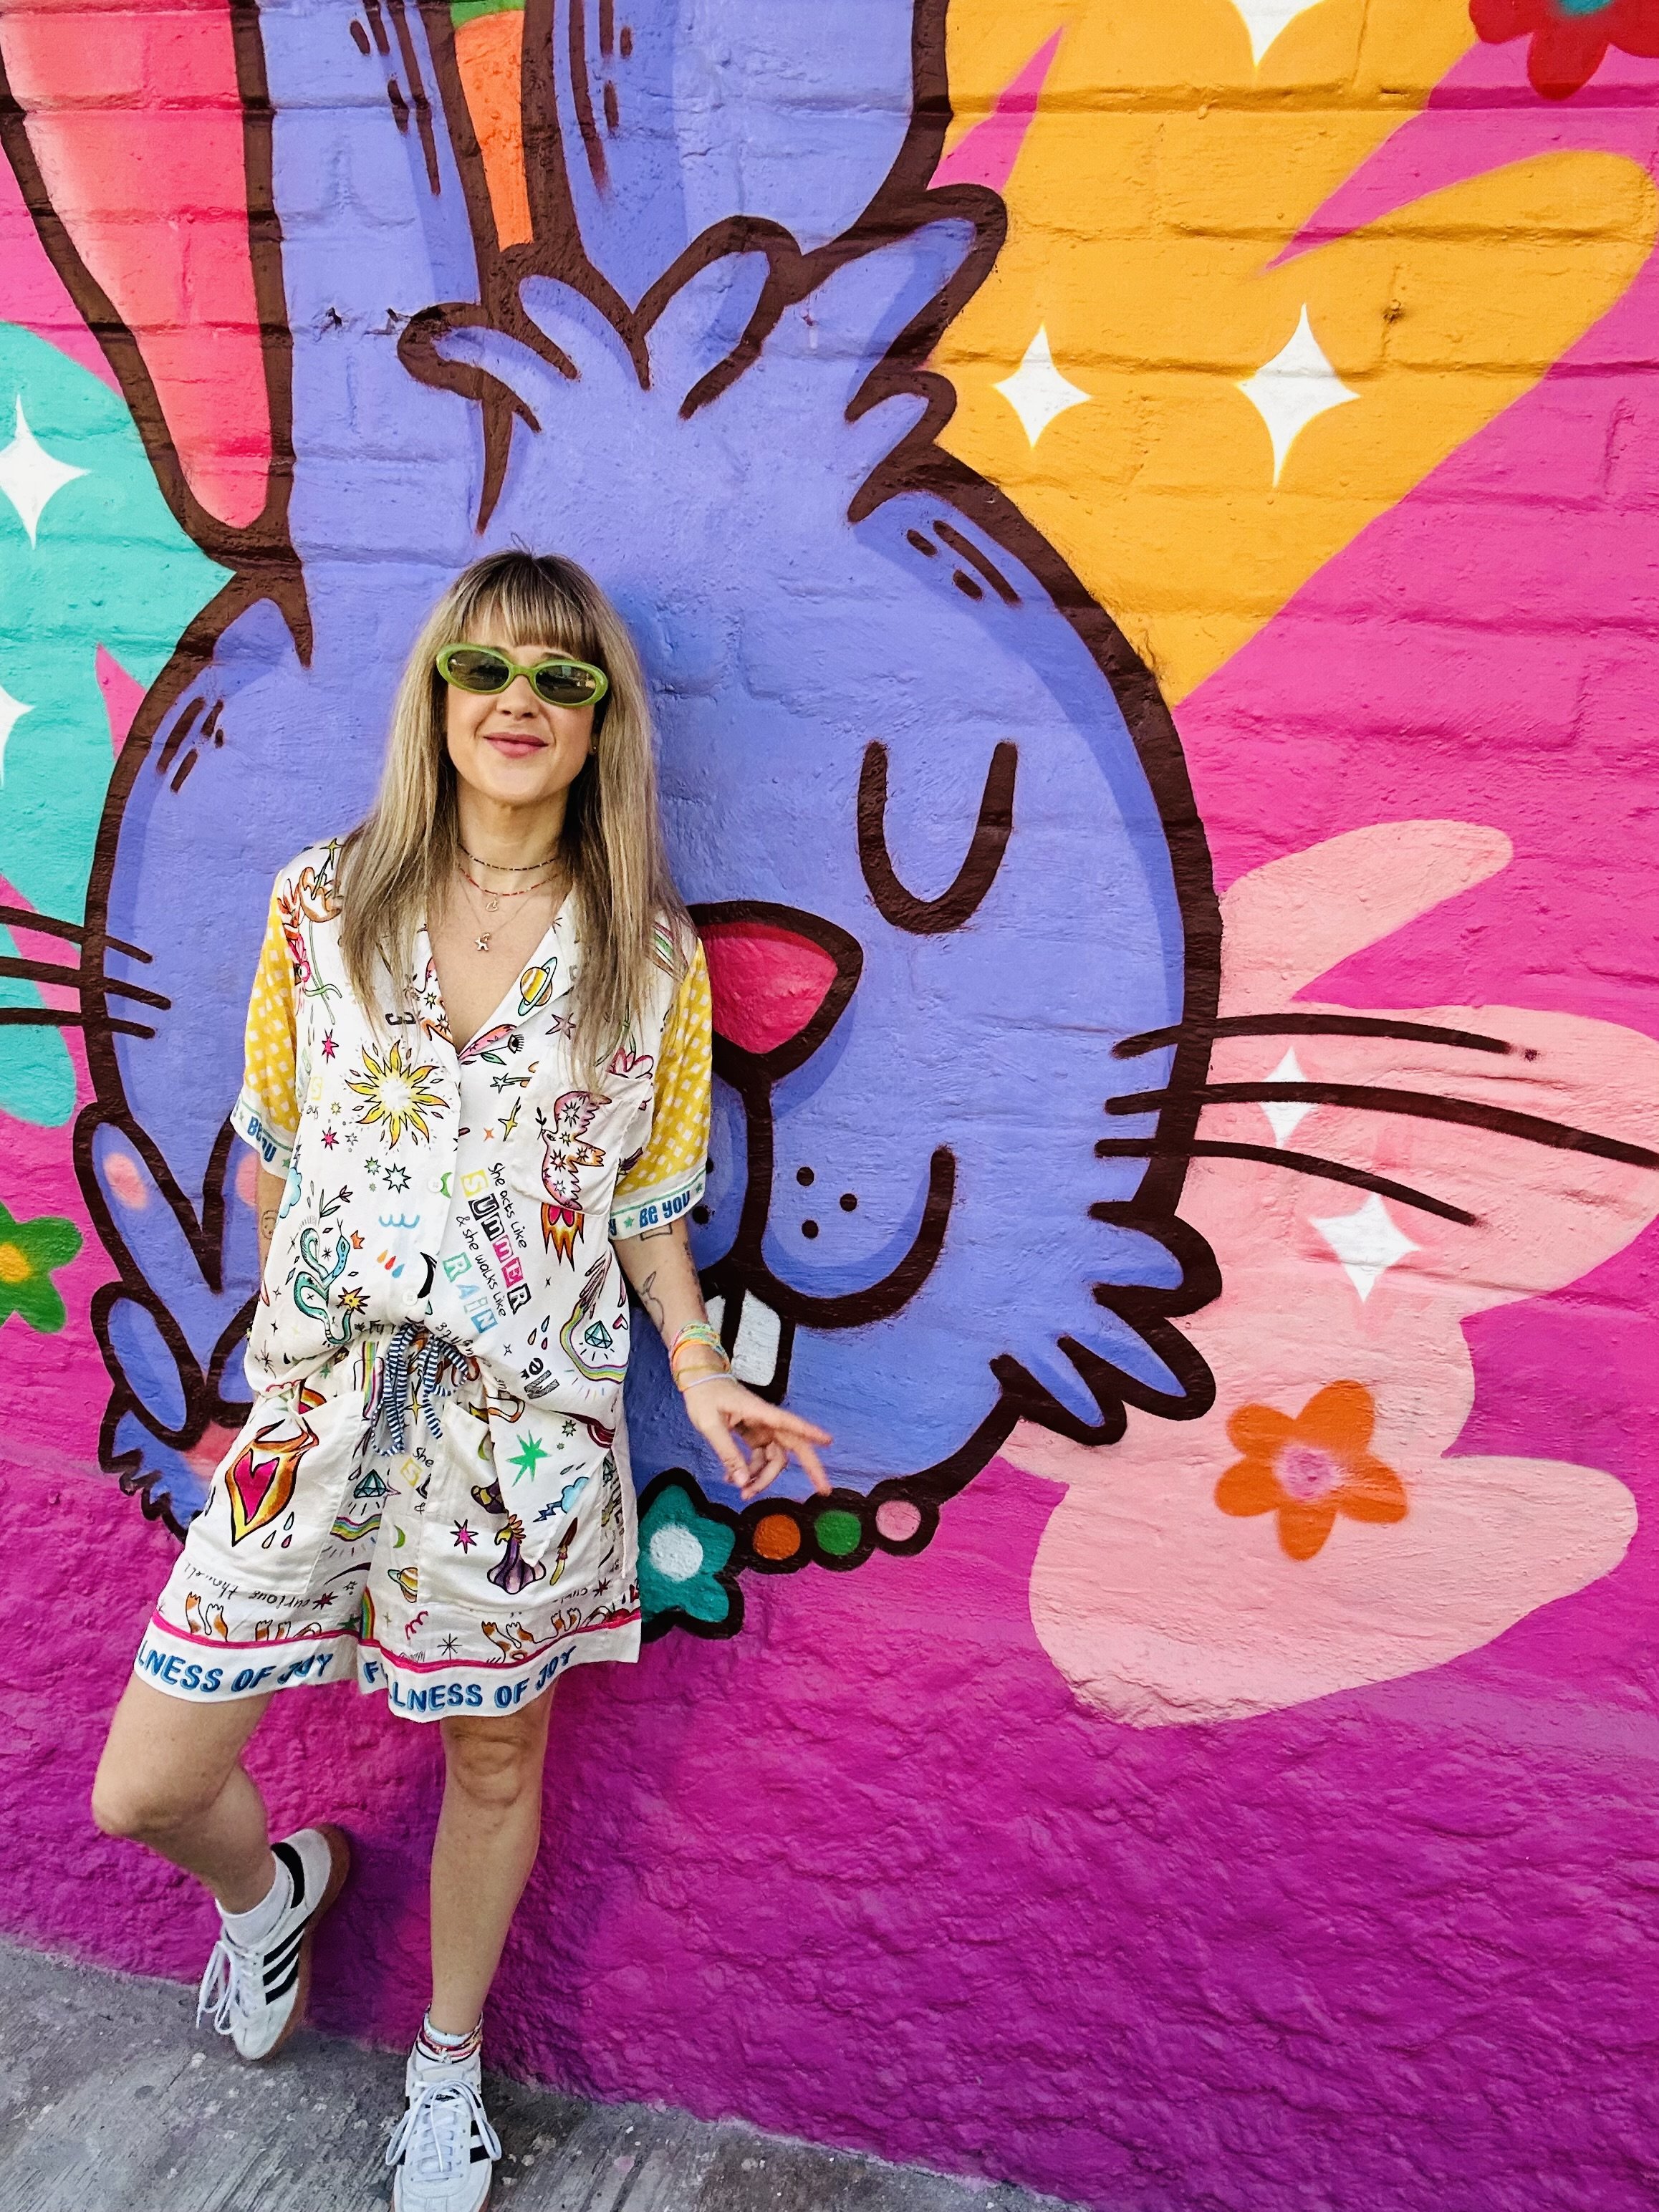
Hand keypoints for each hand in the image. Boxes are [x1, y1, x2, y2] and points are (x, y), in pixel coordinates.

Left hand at [678, 1376, 831, 1502]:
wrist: (698, 1380)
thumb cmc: (704, 1396)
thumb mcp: (710, 1425)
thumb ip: (728, 1453)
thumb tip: (743, 1481)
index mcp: (761, 1413)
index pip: (791, 1424)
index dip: (812, 1433)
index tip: (830, 1442)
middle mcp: (766, 1422)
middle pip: (793, 1446)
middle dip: (808, 1468)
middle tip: (823, 1490)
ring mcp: (761, 1429)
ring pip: (774, 1458)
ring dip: (764, 1478)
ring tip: (743, 1493)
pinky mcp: (753, 1434)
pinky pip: (760, 1457)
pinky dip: (750, 1471)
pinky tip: (733, 1479)